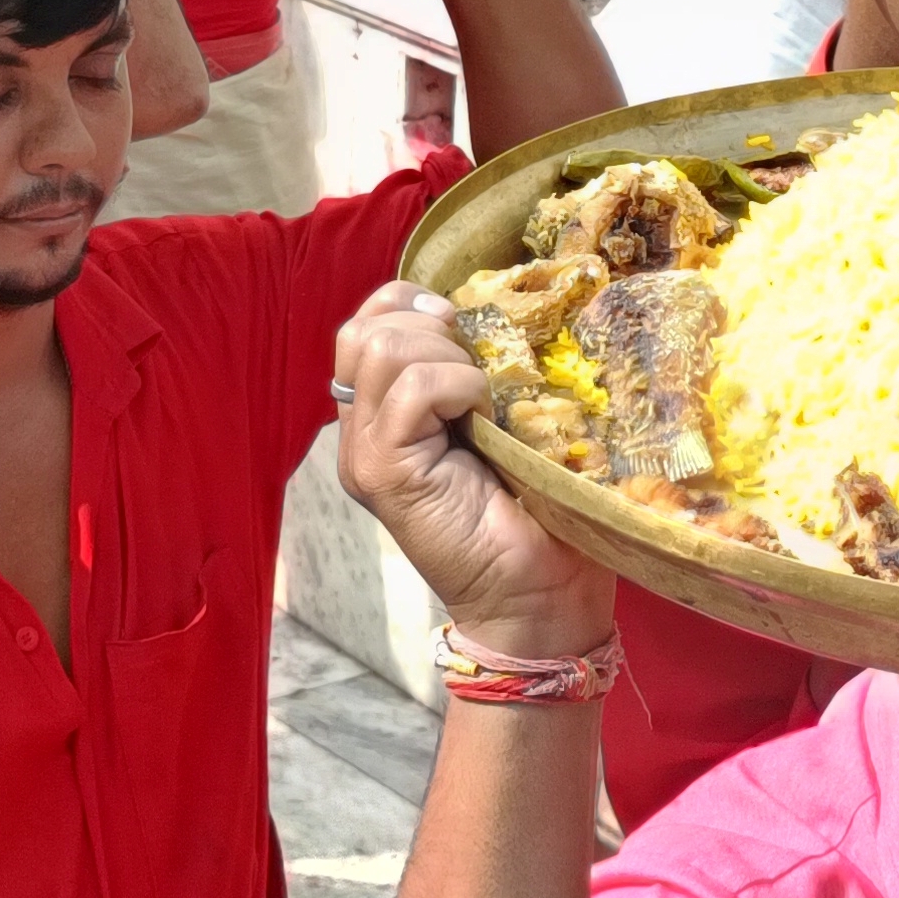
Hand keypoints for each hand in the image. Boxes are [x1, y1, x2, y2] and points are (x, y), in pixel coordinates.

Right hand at [334, 283, 612, 655]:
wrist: (539, 594)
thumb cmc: (533, 511)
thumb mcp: (498, 423)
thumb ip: (472, 375)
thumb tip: (485, 314)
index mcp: (380, 416)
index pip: (365, 325)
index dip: (409, 303)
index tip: (463, 322)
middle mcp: (359, 434)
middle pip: (363, 329)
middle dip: (430, 327)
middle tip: (478, 366)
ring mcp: (365, 455)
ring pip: (380, 349)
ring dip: (446, 356)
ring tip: (482, 395)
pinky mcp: (383, 473)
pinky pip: (410, 390)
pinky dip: (457, 384)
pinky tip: (485, 413)